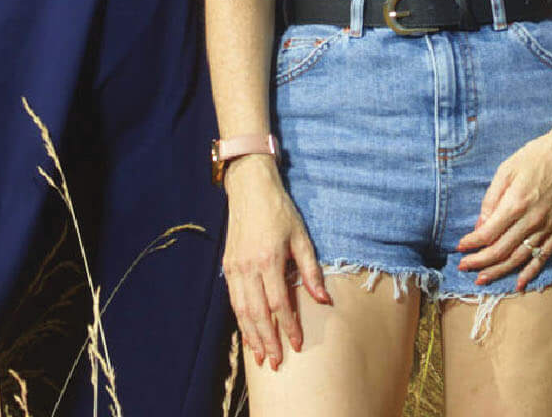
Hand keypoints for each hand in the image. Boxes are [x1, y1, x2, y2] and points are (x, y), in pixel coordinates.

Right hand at [223, 160, 329, 370]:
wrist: (249, 189)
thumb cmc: (279, 211)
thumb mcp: (301, 237)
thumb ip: (311, 270)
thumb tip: (323, 300)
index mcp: (269, 259)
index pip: (279, 303)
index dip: (288, 326)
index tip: (297, 344)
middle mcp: (248, 267)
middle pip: (256, 313)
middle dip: (267, 341)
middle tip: (276, 363)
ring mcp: (235, 268)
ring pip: (241, 311)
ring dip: (251, 336)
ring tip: (261, 357)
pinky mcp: (228, 266)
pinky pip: (234, 301)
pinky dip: (240, 321)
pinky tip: (248, 335)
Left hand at [455, 125, 551, 289]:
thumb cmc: (536, 156)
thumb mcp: (506, 169)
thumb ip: (491, 199)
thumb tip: (480, 225)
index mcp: (516, 203)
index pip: (488, 233)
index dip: (471, 243)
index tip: (460, 247)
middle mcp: (531, 220)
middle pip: (501, 250)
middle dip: (479, 262)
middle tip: (463, 267)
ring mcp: (547, 227)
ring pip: (519, 258)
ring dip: (499, 272)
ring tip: (482, 279)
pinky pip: (543, 257)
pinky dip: (530, 273)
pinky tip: (519, 284)